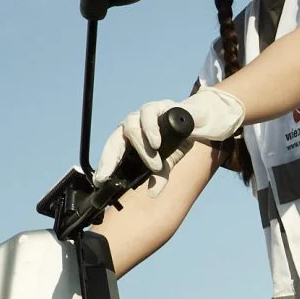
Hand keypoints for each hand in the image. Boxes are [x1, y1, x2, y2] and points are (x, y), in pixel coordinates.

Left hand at [95, 88, 244, 180]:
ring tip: (153, 165)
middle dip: (109, 159)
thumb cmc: (177, 140)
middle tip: (107, 175)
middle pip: (114, 139)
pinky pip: (148, 114)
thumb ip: (159, 176)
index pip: (112, 151)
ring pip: (131, 127)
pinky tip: (156, 143)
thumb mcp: (168, 162)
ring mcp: (144, 114)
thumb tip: (153, 193)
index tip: (101, 181)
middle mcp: (133, 125)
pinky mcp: (158, 105)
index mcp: (130, 139)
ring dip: (141, 149)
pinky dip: (151, 130)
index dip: (105, 165)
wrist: (198, 121)